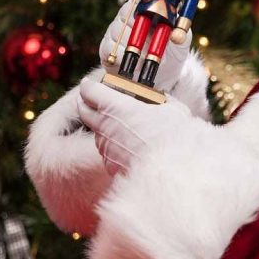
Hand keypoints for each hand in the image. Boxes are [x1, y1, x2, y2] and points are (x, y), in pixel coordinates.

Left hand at [77, 79, 194, 174]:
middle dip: (86, 103)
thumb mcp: (174, 110)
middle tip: (95, 100)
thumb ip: (162, 101)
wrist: (174, 173)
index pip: (89, 91)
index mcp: (117, 108)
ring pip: (97, 133)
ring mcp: (106, 149)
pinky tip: (130, 147)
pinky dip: (115, 147)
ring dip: (104, 127)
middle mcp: (105, 127)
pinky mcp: (110, 166)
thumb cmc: (175, 139)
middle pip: (83, 111)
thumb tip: (162, 100)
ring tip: (121, 125)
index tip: (92, 84)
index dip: (90, 86)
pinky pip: (108, 152)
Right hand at [99, 0, 191, 93]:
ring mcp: (116, 31)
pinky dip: (121, 55)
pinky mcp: (107, 48)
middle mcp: (129, 16)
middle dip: (135, 23)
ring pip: (117, 30)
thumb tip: (176, 35)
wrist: (160, 77)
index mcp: (146, 9)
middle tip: (146, 36)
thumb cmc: (171, 54)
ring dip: (131, 44)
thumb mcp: (182, 43)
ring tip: (144, 57)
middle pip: (126, 10)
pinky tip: (131, 62)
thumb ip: (182, 34)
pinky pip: (109, 47)